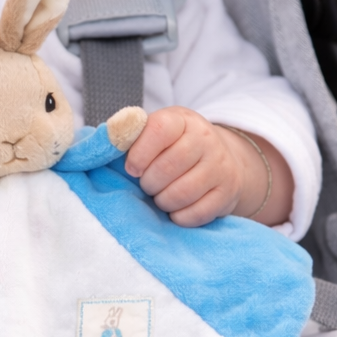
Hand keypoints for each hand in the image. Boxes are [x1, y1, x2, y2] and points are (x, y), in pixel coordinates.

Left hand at [123, 107, 291, 226]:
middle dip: (149, 183)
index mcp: (182, 120)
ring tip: (161, 195)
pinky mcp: (229, 192)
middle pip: (167, 167)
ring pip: (181, 194)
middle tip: (148, 185)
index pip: (159, 130)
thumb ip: (131, 136)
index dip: (139, 154)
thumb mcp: (155, 131)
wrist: (221, 157)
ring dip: (163, 201)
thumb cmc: (174, 146)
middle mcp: (206, 139)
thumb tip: (107, 143)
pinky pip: (197, 213)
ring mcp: (221, 166)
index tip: (132, 169)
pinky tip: (177, 208)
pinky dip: (179, 216)